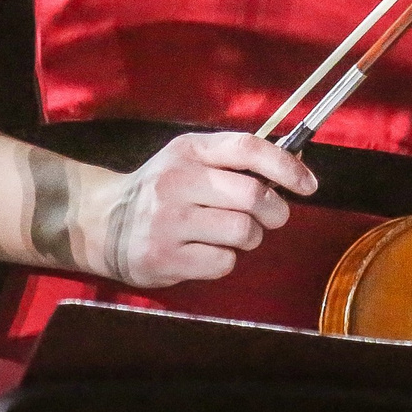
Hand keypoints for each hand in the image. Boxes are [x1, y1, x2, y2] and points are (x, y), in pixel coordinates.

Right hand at [88, 130, 317, 288]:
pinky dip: (226, 260)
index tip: (309, 184)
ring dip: (251, 237)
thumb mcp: (189, 159)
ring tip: (235, 235)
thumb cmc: (162, 189)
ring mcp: (169, 222)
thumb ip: (235, 160)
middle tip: (273, 217)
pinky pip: (223, 262)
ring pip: (242, 232)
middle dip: (276, 211)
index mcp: (189, 151)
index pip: (247, 148)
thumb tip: (296, 165)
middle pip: (253, 196)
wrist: (103, 222)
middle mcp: (176, 182)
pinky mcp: (165, 258)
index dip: (286, 166)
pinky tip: (208, 252)